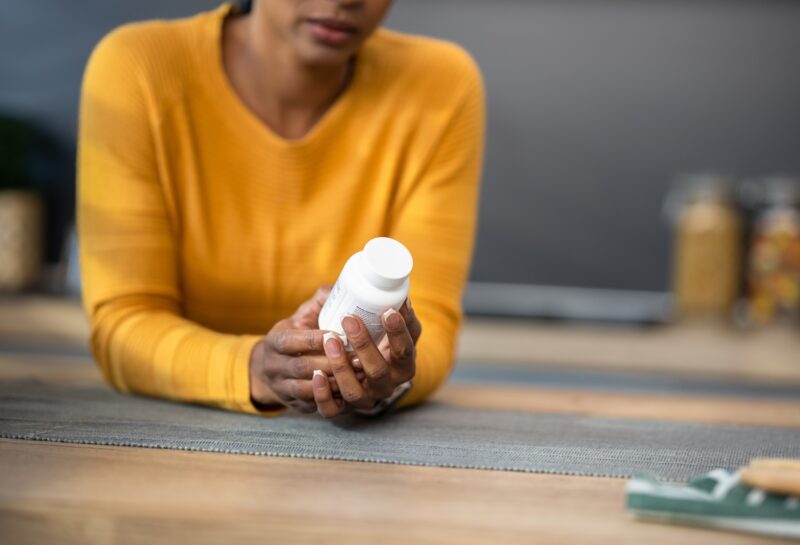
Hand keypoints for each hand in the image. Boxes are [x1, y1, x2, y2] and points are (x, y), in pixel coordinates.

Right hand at [249, 286, 355, 412]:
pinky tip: (352, 390)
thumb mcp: (300, 317)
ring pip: (308, 389)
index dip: (314, 339)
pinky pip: (313, 406)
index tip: (338, 333)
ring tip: (358, 373)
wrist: (270, 371)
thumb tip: (339, 288)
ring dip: (334, 382)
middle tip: (359, 356)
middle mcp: (274, 367)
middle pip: (303, 366)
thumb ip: (319, 303)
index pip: (292, 341)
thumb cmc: (294, 337)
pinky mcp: (295, 406)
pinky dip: (333, 398)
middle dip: (332, 362)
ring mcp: (283, 388)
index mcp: (275, 341)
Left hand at [312, 300, 421, 417]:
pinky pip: (331, 410)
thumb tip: (399, 293)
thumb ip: (397, 312)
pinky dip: (322, 394)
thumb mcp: (391, 329)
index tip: (387, 312)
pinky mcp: (342, 410)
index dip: (398, 333)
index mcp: (403, 366)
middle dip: (364, 345)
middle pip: (378, 371)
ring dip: (341, 367)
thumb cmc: (379, 342)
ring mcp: (364, 399)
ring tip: (329, 340)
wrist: (361, 373)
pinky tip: (315, 375)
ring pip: (354, 392)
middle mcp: (386, 386)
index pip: (405, 351)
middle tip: (349, 319)